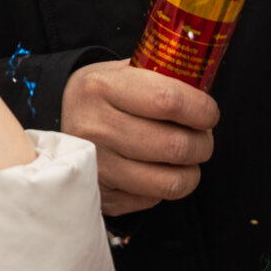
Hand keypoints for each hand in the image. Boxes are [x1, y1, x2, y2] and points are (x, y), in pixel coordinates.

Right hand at [59, 60, 218, 215]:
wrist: (62, 122)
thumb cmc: (105, 94)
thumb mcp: (123, 70)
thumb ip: (163, 74)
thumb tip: (207, 87)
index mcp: (101, 87)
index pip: (168, 101)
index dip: (201, 110)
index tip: (209, 112)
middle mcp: (94, 128)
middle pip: (174, 146)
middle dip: (203, 143)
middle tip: (202, 136)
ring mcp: (97, 166)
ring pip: (171, 182)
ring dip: (191, 170)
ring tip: (187, 156)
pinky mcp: (103, 196)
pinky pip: (155, 200)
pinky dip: (166, 186)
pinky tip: (159, 170)